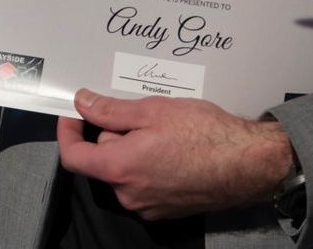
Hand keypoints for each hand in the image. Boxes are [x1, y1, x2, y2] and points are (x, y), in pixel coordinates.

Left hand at [55, 88, 293, 219]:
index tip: (73, 113)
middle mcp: (128, 194)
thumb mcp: (153, 110)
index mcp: (119, 168)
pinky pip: (144, 183)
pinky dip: (149, 164)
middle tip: (137, 110)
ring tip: (162, 127)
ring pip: (125, 171)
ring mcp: (147, 206)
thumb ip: (111, 110)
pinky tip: (173, 147)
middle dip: (112, 134)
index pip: (73, 158)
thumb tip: (83, 103)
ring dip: (133, 148)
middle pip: (103, 160)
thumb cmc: (203, 133)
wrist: (245, 164)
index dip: (67, 132)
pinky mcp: (165, 210)